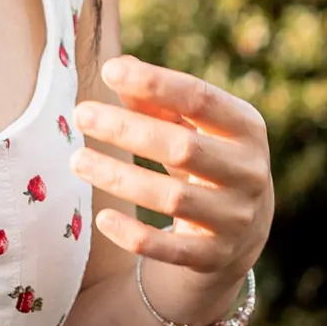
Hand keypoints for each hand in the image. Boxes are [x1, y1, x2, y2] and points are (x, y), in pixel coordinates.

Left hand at [69, 55, 272, 325]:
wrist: (241, 232)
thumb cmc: (205, 160)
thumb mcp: (193, 128)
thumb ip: (159, 101)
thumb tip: (119, 68)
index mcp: (247, 129)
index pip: (201, 99)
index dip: (156, 83)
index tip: (108, 70)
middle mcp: (249, 173)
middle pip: (183, 148)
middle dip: (127, 130)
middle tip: (81, 114)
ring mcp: (235, 218)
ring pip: (172, 198)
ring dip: (120, 178)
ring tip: (77, 160)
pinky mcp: (214, 257)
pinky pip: (170, 249)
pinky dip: (134, 235)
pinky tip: (103, 218)